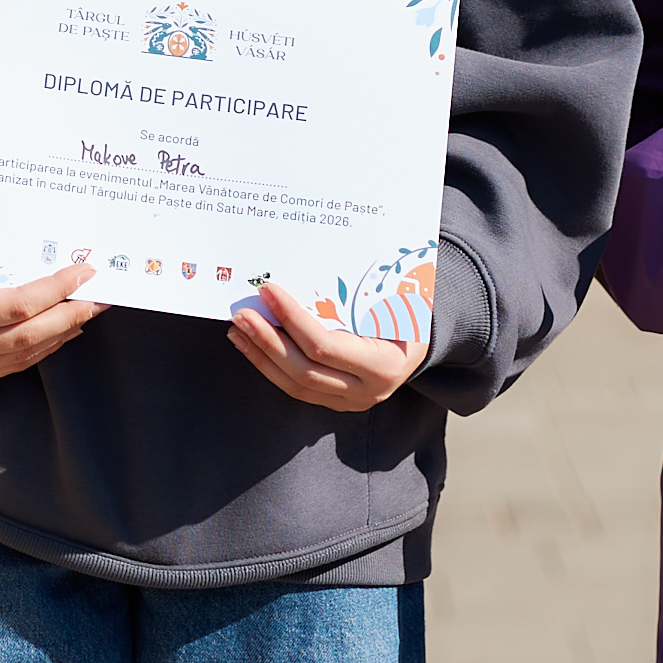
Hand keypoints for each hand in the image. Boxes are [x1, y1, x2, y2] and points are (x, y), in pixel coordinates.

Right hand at [0, 265, 101, 386]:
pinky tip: (60, 333)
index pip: (18, 307)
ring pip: (23, 357)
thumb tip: (38, 250)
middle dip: (71, 315)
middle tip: (102, 297)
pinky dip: (40, 350)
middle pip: (29, 337)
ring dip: (61, 334)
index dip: (56, 290)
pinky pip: (9, 366)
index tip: (83, 272)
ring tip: (88, 312)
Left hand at [229, 287, 426, 410]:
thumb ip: (364, 291)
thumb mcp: (398, 301)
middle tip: (242, 314)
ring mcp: (349, 402)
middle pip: (303, 370)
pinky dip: (270, 367)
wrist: (423, 347)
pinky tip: (252, 347)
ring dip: (261, 356)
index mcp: (383, 365)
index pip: (324, 345)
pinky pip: (296, 389)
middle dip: (268, 340)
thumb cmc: (409, 314)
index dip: (291, 319)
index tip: (269, 291)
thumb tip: (313, 260)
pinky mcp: (334, 402)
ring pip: (294, 385)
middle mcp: (366, 391)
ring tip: (238, 330)